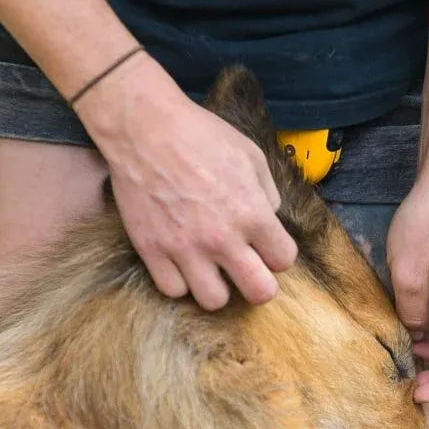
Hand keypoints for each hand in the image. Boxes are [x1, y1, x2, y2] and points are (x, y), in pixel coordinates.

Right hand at [76, 53, 296, 308]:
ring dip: (217, 286)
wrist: (145, 128)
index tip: (266, 245)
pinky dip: (180, 281)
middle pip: (259, 292)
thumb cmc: (201, 135)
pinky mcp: (152, 250)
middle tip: (247, 269)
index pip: (284, 259)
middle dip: (259, 284)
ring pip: (214, 300)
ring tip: (211, 267)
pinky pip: (173, 290)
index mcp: (252, 213)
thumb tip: (268, 219)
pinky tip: (182, 262)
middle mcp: (222, 238)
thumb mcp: (251, 155)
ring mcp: (185, 248)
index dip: (278, 253)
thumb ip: (267, 194)